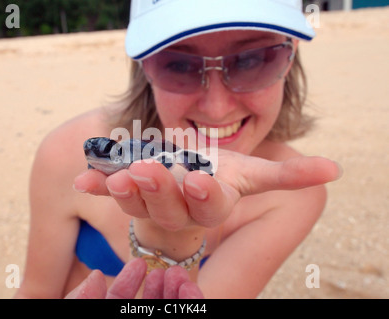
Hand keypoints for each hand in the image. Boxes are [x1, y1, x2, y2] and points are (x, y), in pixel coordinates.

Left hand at [65, 258, 203, 298]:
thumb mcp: (81, 315)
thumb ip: (81, 301)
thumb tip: (96, 276)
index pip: (118, 303)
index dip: (127, 283)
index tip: (139, 263)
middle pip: (148, 306)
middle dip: (160, 285)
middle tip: (170, 266)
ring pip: (167, 310)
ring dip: (177, 292)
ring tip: (180, 273)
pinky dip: (190, 304)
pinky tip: (191, 288)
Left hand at [74, 149, 341, 229]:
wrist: (187, 190)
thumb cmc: (221, 178)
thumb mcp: (254, 174)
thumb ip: (288, 175)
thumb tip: (334, 170)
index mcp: (210, 205)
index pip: (211, 206)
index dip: (206, 195)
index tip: (200, 179)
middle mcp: (180, 210)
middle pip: (171, 205)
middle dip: (161, 188)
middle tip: (149, 170)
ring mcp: (152, 205)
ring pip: (140, 201)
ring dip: (127, 189)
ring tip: (118, 175)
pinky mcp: (129, 195)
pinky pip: (112, 191)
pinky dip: (98, 183)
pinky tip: (83, 178)